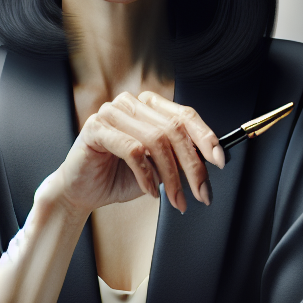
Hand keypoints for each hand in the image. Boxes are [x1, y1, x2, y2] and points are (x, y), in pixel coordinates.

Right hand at [52, 91, 224, 216]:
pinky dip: (146, 175)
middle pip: (174, 130)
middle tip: (201, 193)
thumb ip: (180, 157)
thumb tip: (211, 159)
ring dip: (170, 176)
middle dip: (192, 166)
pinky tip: (149, 191)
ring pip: (156, 141)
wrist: (82, 191)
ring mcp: (112, 112)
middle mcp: (132, 103)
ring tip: (175, 199)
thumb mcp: (159, 167)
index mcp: (149, 106)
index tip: (220, 161)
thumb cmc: (119, 176)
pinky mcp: (96, 128)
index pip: (186, 115)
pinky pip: (133, 150)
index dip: (206, 137)